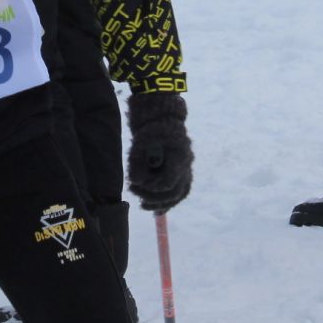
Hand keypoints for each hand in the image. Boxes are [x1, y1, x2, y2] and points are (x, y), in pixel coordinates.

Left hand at [126, 92, 193, 211]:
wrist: (161, 115)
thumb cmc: (149, 128)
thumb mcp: (140, 146)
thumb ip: (138, 165)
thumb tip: (137, 182)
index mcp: (177, 155)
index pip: (168, 182)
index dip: (151, 189)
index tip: (136, 186)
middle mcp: (186, 162)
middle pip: (175, 191)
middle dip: (156, 200)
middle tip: (140, 202)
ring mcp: (186, 165)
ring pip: (180, 192)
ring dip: (164, 203)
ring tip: (148, 208)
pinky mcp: (182, 167)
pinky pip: (181, 187)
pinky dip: (171, 198)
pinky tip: (160, 207)